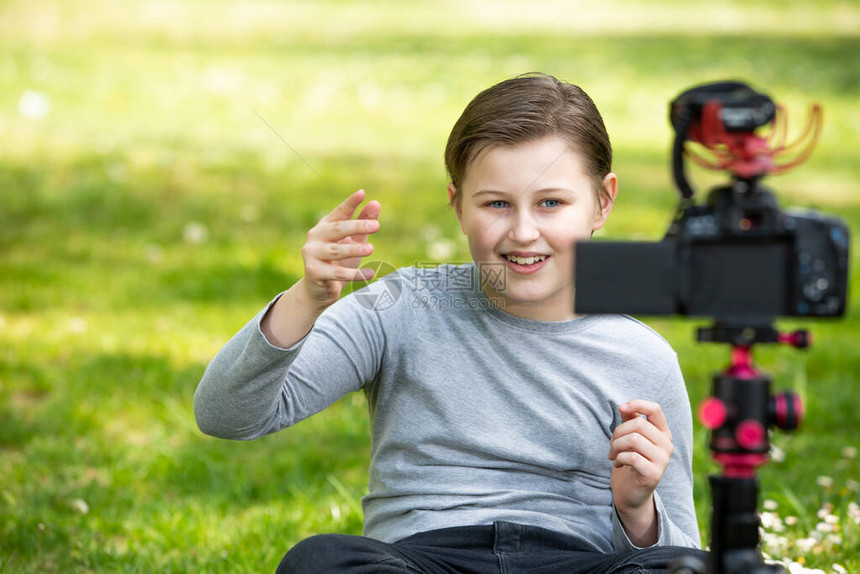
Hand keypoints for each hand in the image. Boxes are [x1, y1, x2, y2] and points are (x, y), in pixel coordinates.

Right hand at [299, 189, 380, 309]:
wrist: (318, 290)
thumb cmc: (337, 262)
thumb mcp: (353, 241)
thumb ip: (363, 223)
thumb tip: (376, 204)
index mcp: (325, 226)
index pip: (339, 212)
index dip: (350, 203)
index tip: (362, 193)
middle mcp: (315, 237)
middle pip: (338, 229)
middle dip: (357, 226)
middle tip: (376, 226)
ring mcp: (312, 254)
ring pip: (336, 250)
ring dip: (354, 250)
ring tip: (371, 249)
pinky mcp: (314, 272)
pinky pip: (337, 273)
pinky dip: (355, 274)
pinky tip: (370, 273)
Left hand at [608, 399, 673, 544]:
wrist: (631, 491)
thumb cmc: (630, 460)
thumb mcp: (629, 437)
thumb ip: (629, 420)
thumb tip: (623, 406)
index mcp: (662, 432)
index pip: (655, 409)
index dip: (637, 404)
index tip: (621, 408)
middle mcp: (666, 444)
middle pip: (638, 424)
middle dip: (618, 432)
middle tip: (612, 444)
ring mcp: (663, 460)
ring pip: (634, 439)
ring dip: (616, 446)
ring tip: (613, 454)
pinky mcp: (654, 474)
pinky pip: (632, 457)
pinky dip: (619, 458)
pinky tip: (617, 463)